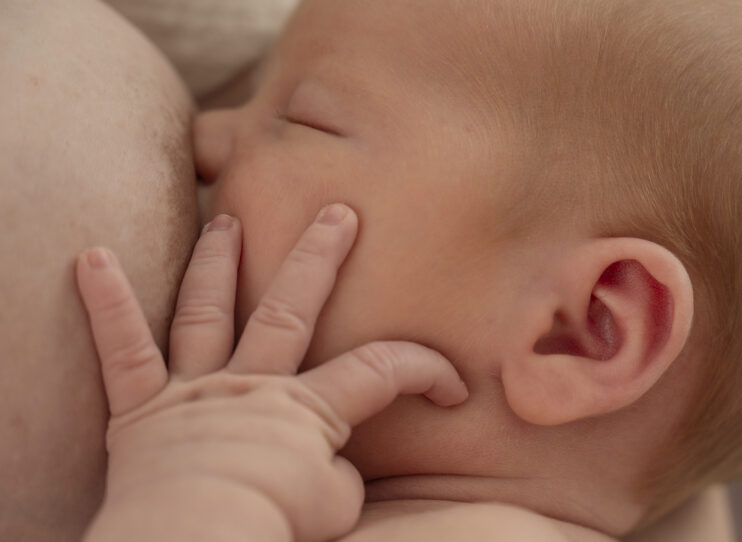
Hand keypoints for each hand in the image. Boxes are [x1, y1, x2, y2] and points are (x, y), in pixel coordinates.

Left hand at [77, 205, 467, 541]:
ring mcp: (194, 389)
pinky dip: (107, 303)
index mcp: (304, 408)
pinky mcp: (141, 409)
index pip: (380, 370)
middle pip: (292, 305)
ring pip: (208, 311)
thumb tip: (321, 463)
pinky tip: (92, 257)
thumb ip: (334, 474)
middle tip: (337, 213)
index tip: (454, 387)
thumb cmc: (271, 527)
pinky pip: (122, 348)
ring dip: (218, 262)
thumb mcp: (331, 507)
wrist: (194, 541)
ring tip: (226, 221)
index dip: (426, 372)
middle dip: (319, 255)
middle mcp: (250, 383)